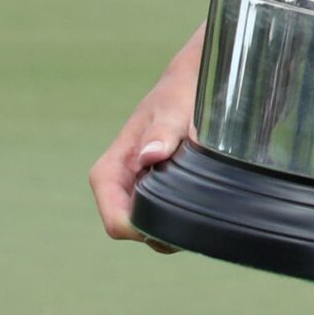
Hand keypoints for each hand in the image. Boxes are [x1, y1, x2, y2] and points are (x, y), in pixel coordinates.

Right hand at [88, 31, 202, 252]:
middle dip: (162, 231)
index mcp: (110, 171)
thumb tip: (150, 155)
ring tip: (203, 202)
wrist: (190, 83)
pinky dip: (180, 217)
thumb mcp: (173, 107)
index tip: (174, 219)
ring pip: (150, 229)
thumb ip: (162, 131)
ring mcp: (137, 191)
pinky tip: (202, 199)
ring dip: (174, 224)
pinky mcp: (154, 191)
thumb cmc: (177, 94)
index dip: (140, 230)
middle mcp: (119, 186)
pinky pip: (163, 217)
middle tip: (198, 213)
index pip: (115, 221)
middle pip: (135, 231)